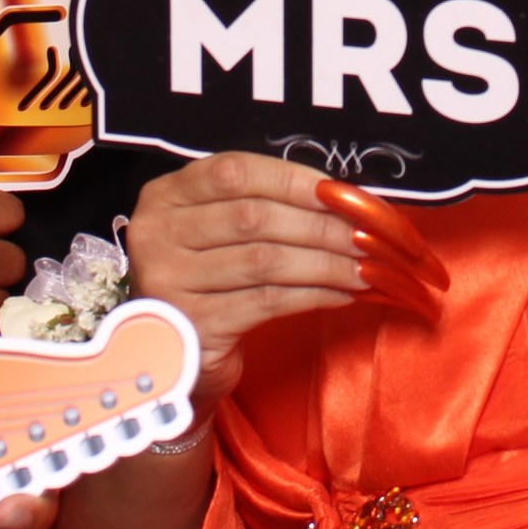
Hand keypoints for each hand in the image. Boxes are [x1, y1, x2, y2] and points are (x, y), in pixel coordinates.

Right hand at [123, 155, 446, 408]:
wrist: (177, 356)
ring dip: (327, 262)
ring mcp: (170, 282)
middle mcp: (156, 234)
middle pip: (254, 217)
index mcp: (165, 196)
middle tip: (371, 234)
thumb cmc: (210, 282)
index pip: (234, 172)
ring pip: (266, 261)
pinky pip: (267, 302)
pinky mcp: (193, 327)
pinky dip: (313, 294)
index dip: (294, 179)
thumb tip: (345, 198)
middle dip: (322, 225)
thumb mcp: (218, 232)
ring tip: (367, 265)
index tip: (343, 193)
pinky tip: (344, 293)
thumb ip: (262, 206)